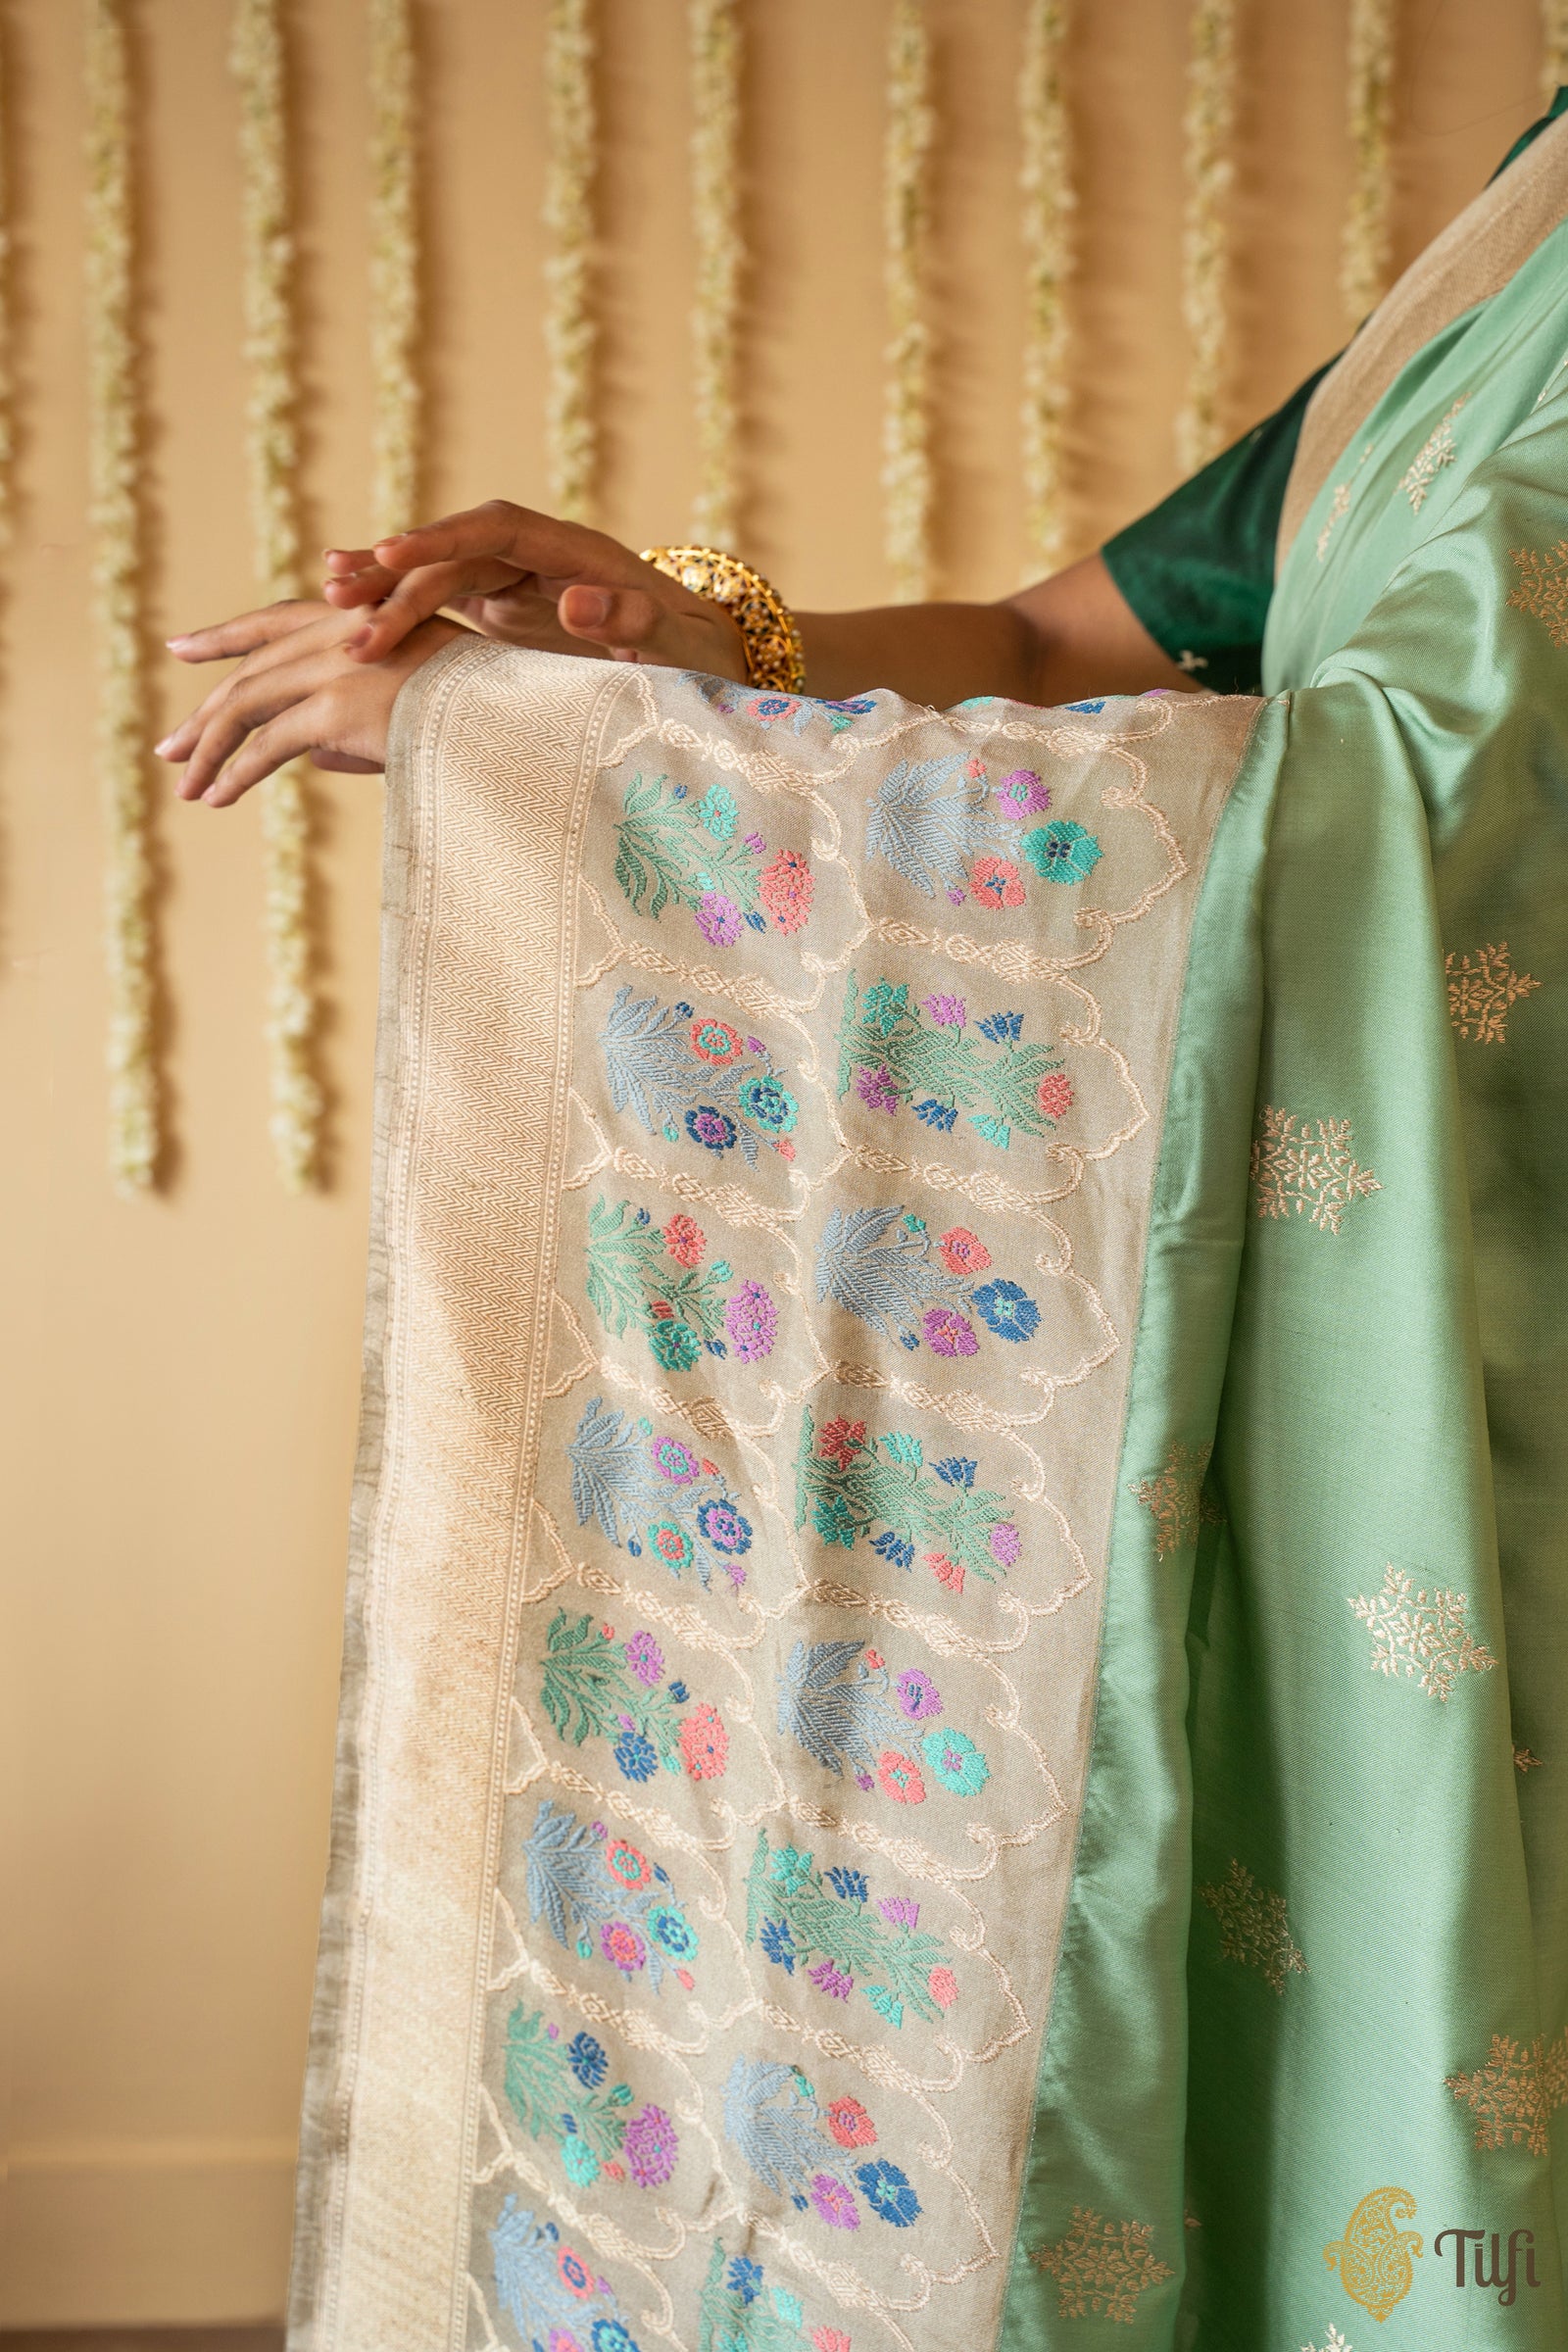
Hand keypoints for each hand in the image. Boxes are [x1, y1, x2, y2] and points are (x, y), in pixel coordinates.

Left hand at [158, 599, 463, 806]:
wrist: (517, 715)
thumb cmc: (484, 711)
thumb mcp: (419, 702)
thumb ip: (359, 724)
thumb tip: (315, 757)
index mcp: (361, 618)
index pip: (275, 623)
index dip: (225, 637)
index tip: (181, 647)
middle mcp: (340, 633)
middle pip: (250, 672)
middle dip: (205, 714)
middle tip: (171, 747)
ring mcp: (335, 668)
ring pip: (247, 707)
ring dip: (209, 749)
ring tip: (187, 787)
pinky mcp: (337, 709)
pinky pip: (268, 745)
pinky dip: (236, 772)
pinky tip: (217, 797)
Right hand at [320, 498, 747, 679]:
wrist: (702, 653)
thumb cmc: (694, 652)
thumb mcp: (675, 642)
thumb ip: (632, 619)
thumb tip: (576, 601)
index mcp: (573, 550)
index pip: (495, 529)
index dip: (442, 538)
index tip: (394, 557)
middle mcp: (535, 556)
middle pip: (454, 552)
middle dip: (398, 574)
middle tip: (342, 602)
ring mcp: (514, 580)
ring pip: (438, 575)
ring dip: (387, 589)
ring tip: (329, 601)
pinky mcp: (502, 607)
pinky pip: (442, 600)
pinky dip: (400, 604)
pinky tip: (351, 612)